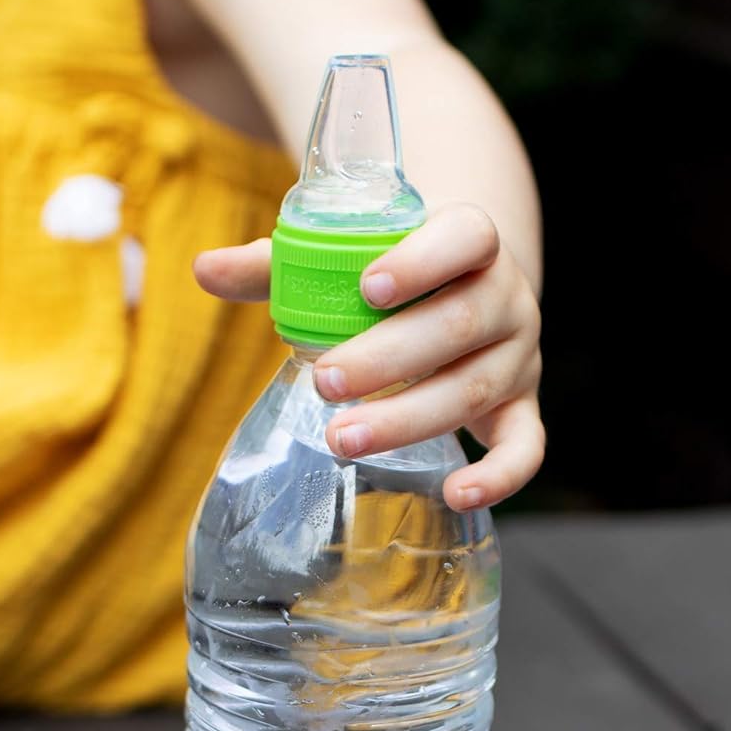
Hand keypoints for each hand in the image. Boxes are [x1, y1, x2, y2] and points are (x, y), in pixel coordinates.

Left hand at [195, 203, 542, 509]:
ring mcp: (520, 357)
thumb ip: (282, 263)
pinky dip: (499, 477)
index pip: (467, 236)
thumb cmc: (394, 275)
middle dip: (389, 358)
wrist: (465, 293)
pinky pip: (526, 448)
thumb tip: (204, 270)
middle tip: (325, 382)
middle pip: (460, 325)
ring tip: (342, 439)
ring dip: (409, 419)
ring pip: (475, 390)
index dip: (423, 261)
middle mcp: (508, 298)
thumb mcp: (348, 258)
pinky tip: (454, 494)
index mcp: (473, 242)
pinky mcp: (523, 408)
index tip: (366, 287)